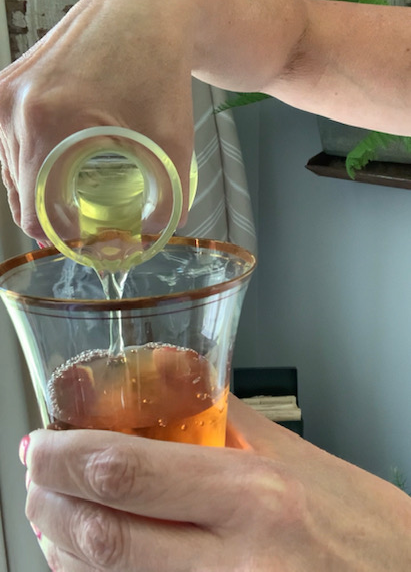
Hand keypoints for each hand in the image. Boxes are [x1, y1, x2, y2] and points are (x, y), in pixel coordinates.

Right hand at [0, 0, 195, 240]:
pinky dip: (31, 161)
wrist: (149, 12)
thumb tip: (153, 237)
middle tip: (83, 228)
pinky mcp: (9, 81)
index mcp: (46, 124)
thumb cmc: (161, 72)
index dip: (63, 236)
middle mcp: (14, 106)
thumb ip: (167, 202)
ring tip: (71, 200)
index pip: (35, 210)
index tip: (88, 242)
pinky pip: (7, 140)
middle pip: (20, 192)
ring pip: (10, 168)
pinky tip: (58, 166)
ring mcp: (6, 91)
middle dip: (50, 217)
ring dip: (38, 190)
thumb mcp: (173, 145)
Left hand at [22, 394, 410, 570]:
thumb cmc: (368, 530)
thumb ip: (230, 424)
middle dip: (47, 505)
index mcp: (257, 497)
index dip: (65, 456)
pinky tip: (95, 562)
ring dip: (64, 550)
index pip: (129, 471)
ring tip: (53, 517)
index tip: (40, 443)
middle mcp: (236, 565)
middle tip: (34, 478)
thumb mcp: (304, 461)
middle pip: (103, 538)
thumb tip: (176, 389)